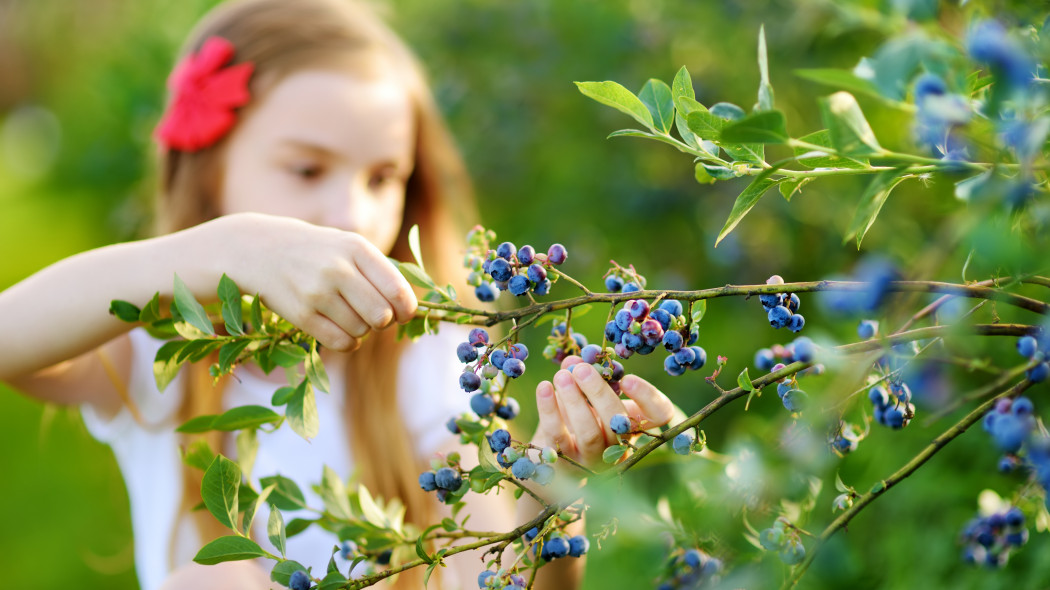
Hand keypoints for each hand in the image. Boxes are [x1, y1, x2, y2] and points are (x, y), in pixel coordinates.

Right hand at [219, 213, 416, 350]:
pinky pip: (341, 343)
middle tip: (374, 315)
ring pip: (362, 331)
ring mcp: (317, 293)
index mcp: (356, 248)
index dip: (407, 309)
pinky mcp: (300, 315)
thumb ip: (379, 272)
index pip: (397, 289)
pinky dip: (348, 342)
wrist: (258, 249)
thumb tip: (410, 310)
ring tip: (348, 315)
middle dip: (383, 321)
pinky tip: (340, 329)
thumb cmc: (316, 251)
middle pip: (382, 316)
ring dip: (361, 330)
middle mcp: (338, 269)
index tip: (404, 313)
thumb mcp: (347, 246)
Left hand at [531, 355, 674, 466]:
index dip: (649, 397)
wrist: (547, 456)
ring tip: (562, 376)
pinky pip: (558, 436)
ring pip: (590, 433)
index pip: (659, 414)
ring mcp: (593, 460)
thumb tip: (575, 361)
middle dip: (600, 392)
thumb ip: (583, 374)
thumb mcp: (584, 394)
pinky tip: (544, 388)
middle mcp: (619, 446)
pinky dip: (550, 410)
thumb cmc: (573, 417)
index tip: (627, 379)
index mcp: (632, 424)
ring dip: (575, 401)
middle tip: (583, 370)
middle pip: (620, 423)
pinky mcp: (565, 465)